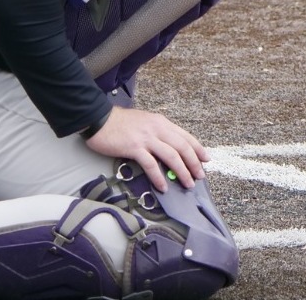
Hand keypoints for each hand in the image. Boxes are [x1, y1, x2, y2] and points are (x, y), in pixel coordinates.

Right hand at [83, 106, 209, 190]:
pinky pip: (151, 164)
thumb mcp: (144, 122)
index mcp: (161, 122)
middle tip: (200, 176)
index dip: (198, 148)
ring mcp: (146, 138)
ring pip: (172, 156)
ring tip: (187, 184)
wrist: (99, 118)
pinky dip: (159, 177)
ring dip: (182, 172)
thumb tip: (169, 150)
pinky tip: (163, 187)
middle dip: (194, 163)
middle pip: (182, 147)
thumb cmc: (119, 123)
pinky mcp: (134, 147)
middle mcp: (157, 128)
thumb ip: (157, 133)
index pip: (185, 136)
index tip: (206, 159)